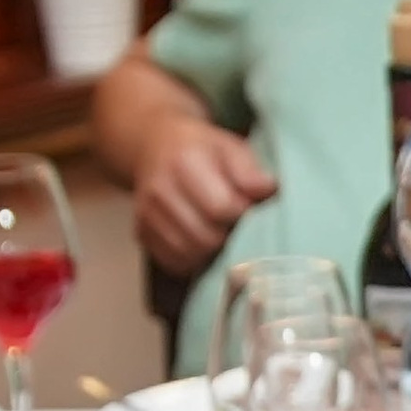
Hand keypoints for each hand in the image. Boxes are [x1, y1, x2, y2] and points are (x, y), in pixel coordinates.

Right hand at [133, 113, 276, 275]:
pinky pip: (175, 262)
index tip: (247, 207)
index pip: (221, 207)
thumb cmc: (202, 150)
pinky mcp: (142, 233)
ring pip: (190, 254)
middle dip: (228, 235)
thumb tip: (268, 189)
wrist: (155, 148)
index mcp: (184, 163)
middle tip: (235, 223)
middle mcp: (160, 190)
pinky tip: (202, 240)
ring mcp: (146, 214)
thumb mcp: (229, 148)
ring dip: (212, 250)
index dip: (242, 213)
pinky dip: (194, 259)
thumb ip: (249, 171)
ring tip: (220, 230)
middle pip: (205, 237)